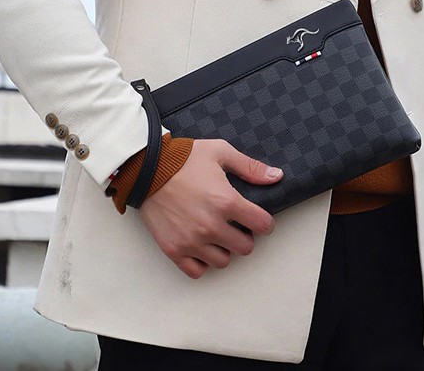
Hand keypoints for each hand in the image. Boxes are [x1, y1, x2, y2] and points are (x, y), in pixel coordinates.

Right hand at [137, 138, 283, 278]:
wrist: (146, 168)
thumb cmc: (184, 158)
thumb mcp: (220, 152)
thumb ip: (250, 167)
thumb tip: (277, 176)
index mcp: (226, 201)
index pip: (262, 225)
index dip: (264, 221)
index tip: (258, 218)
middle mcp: (211, 225)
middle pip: (245, 247)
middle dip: (245, 236)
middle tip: (236, 225)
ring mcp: (192, 241)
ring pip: (223, 262)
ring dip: (224, 249)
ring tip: (217, 234)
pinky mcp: (174, 250)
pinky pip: (197, 271)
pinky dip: (202, 262)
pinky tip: (201, 246)